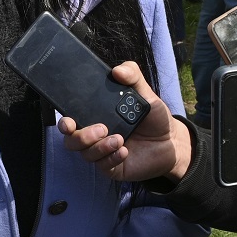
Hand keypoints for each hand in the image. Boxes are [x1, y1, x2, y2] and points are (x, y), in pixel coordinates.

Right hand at [57, 61, 191, 182]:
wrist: (171, 141)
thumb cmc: (153, 117)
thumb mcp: (145, 93)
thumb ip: (133, 76)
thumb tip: (117, 70)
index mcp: (96, 117)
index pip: (71, 120)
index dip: (64, 122)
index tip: (69, 121)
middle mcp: (95, 136)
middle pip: (71, 140)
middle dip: (81, 136)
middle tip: (102, 128)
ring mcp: (102, 152)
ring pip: (86, 154)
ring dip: (100, 147)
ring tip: (119, 139)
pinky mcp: (112, 167)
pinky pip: (103, 166)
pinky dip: (111, 158)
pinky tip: (124, 151)